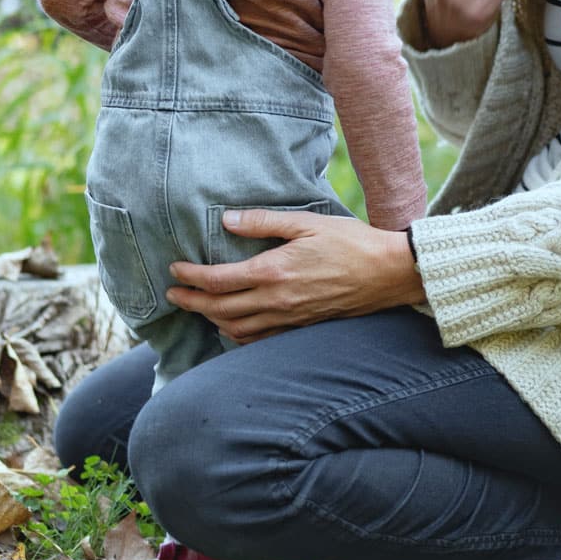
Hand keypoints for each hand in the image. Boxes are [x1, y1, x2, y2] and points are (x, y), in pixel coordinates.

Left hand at [166, 211, 425, 343]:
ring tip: (196, 308)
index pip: (217, 281)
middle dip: (190, 302)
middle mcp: (276, 301)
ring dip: (211, 320)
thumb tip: (227, 220)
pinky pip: (260, 339)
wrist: (388, 273)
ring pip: (236, 329)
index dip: (190, 276)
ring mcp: (289, 319)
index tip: (174, 268)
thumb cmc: (350, 242)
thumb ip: (263, 223)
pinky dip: (238, 335)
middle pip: (219, 309)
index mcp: (273, 272)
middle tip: (172, 294)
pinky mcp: (301, 327)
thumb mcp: (305, 222)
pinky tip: (232, 327)